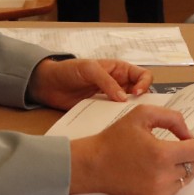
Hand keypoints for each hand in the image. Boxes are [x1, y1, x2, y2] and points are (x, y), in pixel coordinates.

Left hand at [27, 58, 152, 110]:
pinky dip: (115, 120)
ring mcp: (110, 98)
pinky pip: (113, 116)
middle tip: (137, 110)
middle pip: (140, 93)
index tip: (137, 94)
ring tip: (127, 120)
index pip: (142, 75)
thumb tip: (123, 98)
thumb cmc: (69, 70)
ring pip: (128, 107)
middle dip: (141, 101)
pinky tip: (114, 125)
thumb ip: (107, 82)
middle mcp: (119, 84)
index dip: (144, 84)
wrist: (48, 84)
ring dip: (128, 112)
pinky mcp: (100, 110)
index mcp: (120, 70)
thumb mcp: (90, 69)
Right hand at [68, 104, 193, 194]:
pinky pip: (177, 186)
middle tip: (184, 140)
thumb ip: (172, 118)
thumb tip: (188, 131)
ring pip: (189, 175)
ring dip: (186, 162)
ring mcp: (160, 191)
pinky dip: (176, 175)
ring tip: (171, 152)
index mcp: (162, 154)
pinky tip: (162, 165)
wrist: (93, 165)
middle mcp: (164, 176)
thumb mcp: (142, 115)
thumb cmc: (114, 140)